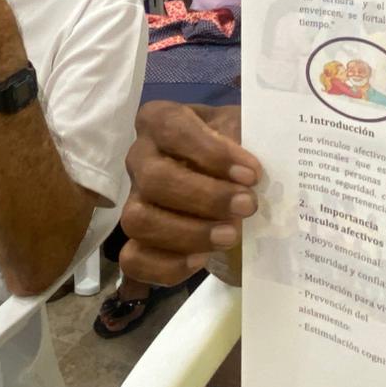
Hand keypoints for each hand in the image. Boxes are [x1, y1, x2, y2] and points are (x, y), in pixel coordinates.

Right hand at [119, 102, 261, 285]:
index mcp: (160, 121)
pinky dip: (166, 265)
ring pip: (138, 220)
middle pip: (154, 179)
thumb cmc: (235, 145)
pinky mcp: (139, 238)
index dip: (210, 153)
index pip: (171, 128)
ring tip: (230, 236)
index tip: (251, 173)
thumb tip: (247, 167)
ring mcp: (135, 199)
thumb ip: (244, 136)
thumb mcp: (243, 127)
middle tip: (247, 206)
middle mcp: (140, 158)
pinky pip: (134, 259)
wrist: (234, 177)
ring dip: (187, 233)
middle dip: (205, 198)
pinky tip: (202, 260)